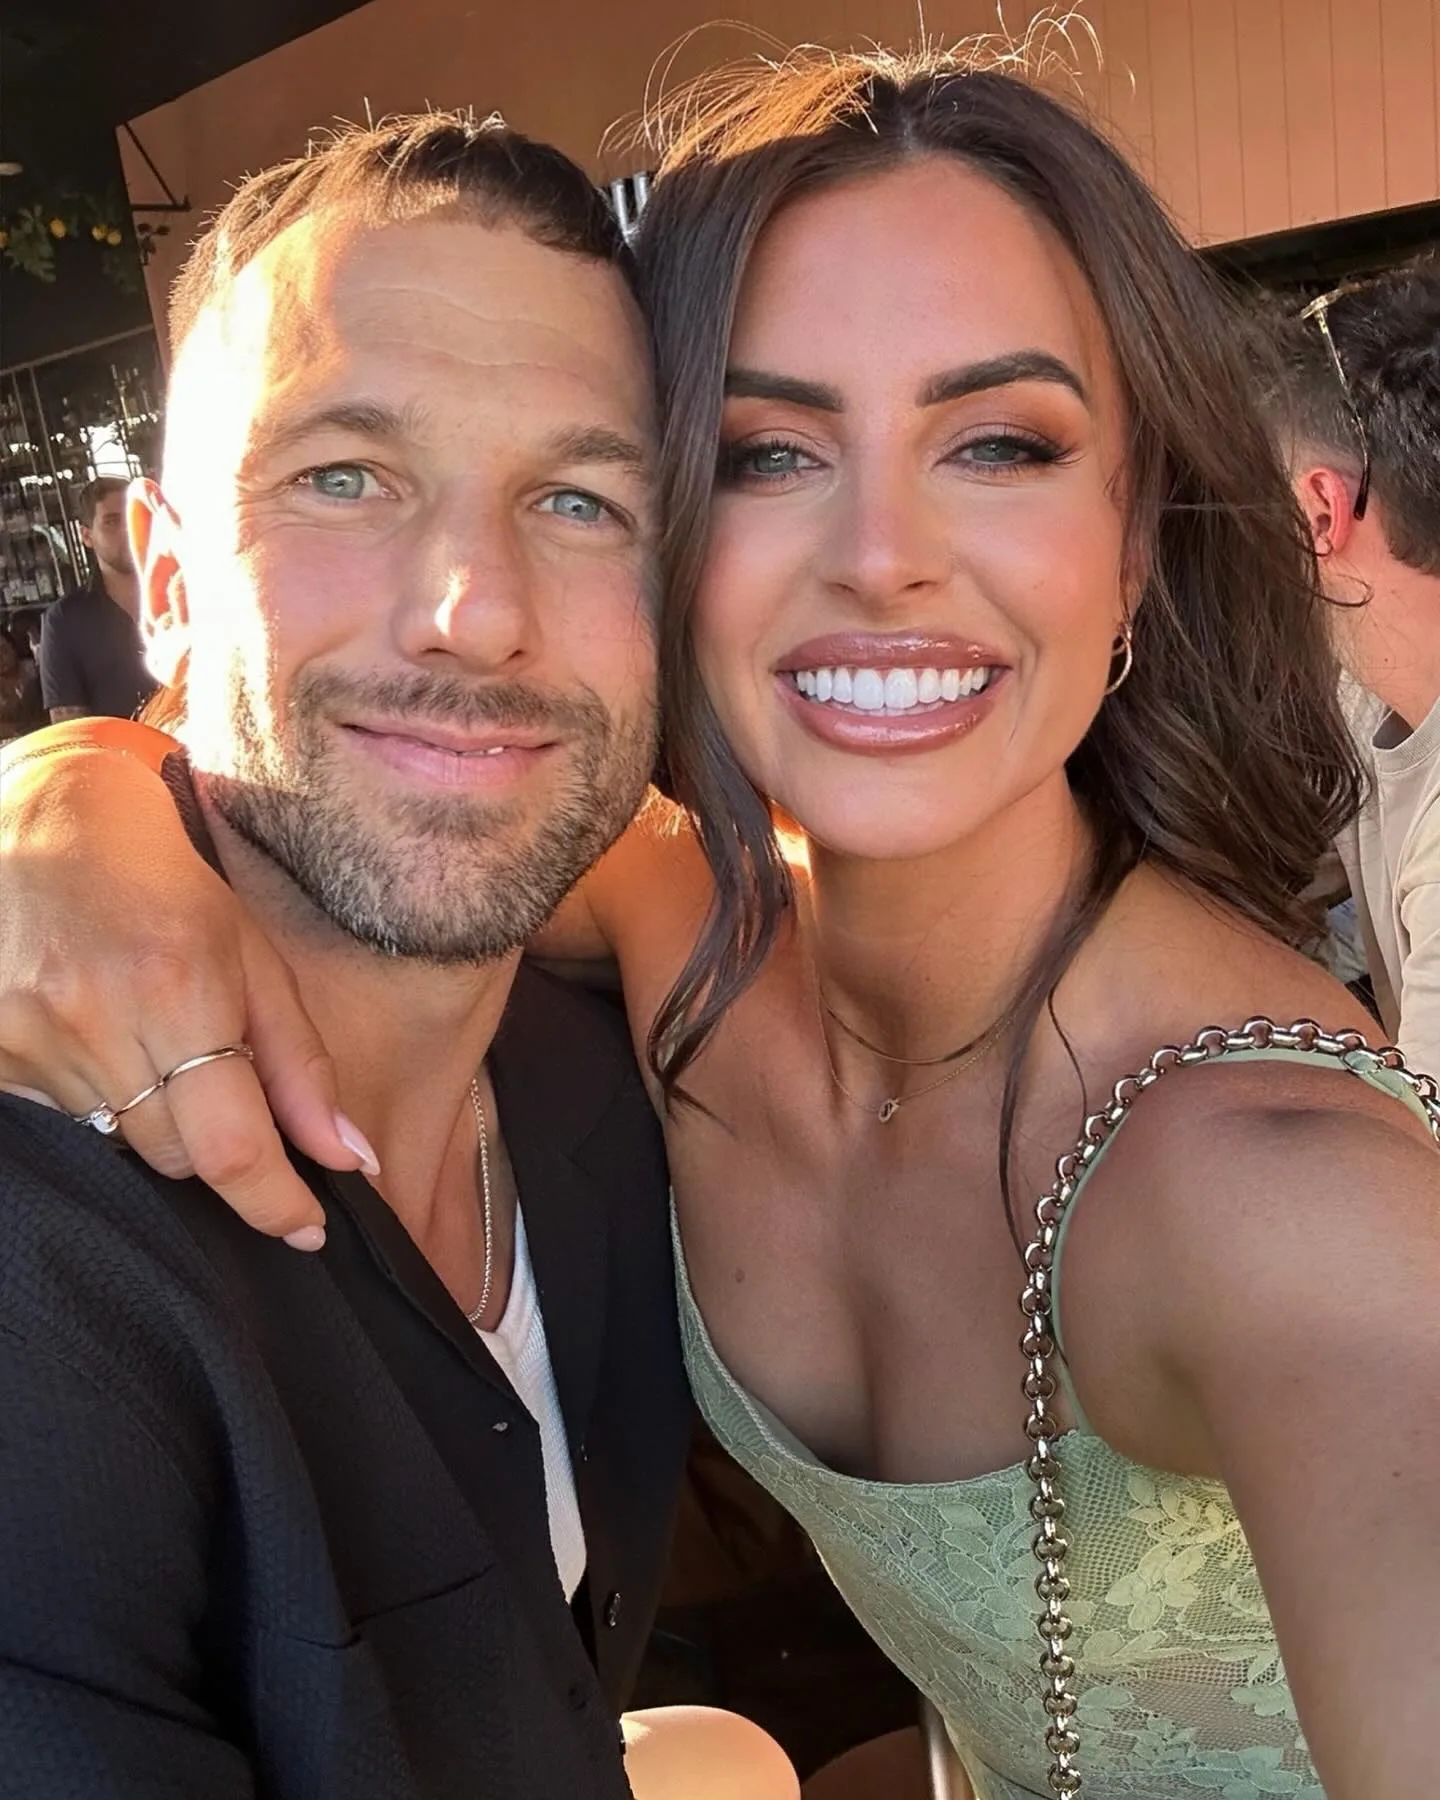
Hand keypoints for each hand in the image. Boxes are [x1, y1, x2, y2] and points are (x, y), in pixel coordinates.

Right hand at [0, 746, 374, 1244]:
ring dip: (154, 1116)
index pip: (232, 1146)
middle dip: (216, 1142)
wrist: (46, 819)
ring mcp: (28, 1037)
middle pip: (175, 1155)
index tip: (306, 1228)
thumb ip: (301, 1066)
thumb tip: (351, 1158)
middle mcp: (95, 1019)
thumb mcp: (253, 957)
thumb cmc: (166, 882)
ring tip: (151, 1039)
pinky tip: (101, 1039)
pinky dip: (96, 1101)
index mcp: (178, 988)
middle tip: (218, 1079)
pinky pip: (61, 1121)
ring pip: (118, 1143)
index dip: (275, 1203)